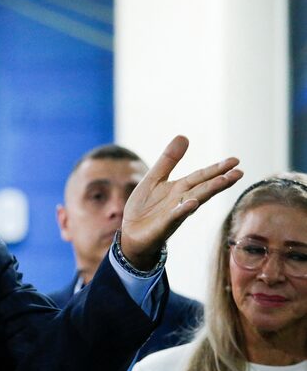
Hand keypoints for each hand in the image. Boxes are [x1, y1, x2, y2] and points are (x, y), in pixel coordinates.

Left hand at [120, 136, 242, 268]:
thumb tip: (184, 136)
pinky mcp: (163, 226)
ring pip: (194, 201)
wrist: (131, 234)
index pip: (201, 176)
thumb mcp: (154, 178)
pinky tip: (192, 203)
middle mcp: (182, 201)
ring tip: (223, 181)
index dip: (217, 168)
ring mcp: (174, 214)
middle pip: (203, 188)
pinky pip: (174, 217)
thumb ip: (169, 160)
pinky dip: (183, 210)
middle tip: (239, 172)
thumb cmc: (145, 207)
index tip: (236, 161)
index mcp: (180, 188)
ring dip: (208, 191)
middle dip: (220, 180)